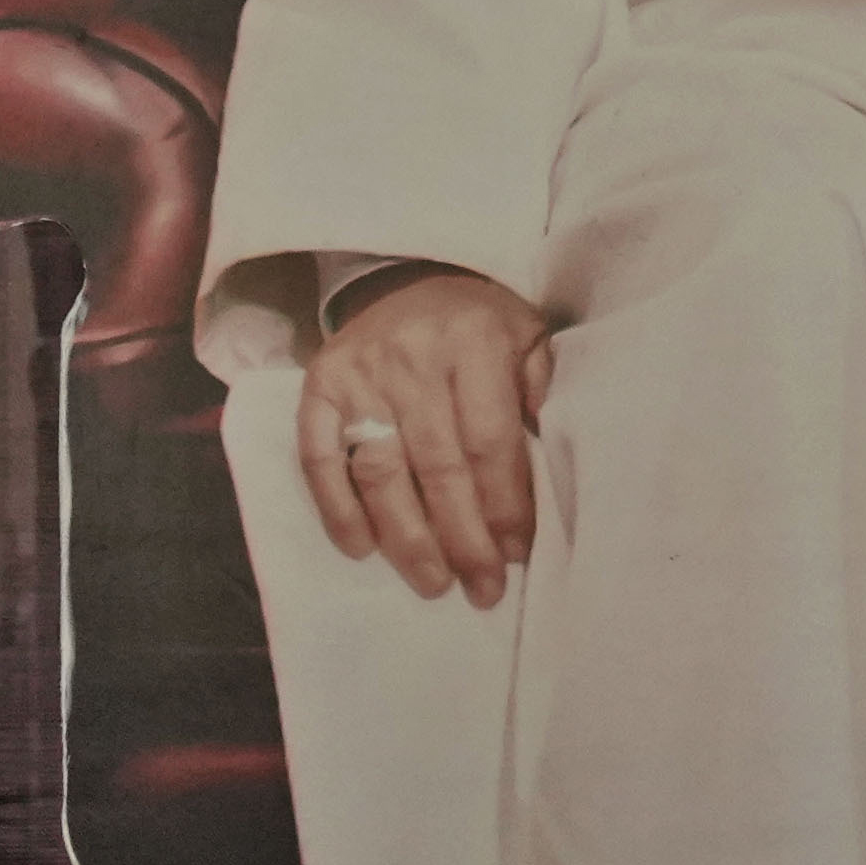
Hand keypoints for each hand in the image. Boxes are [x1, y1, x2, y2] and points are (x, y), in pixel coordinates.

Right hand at [295, 267, 553, 606]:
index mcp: (474, 342)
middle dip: (462, 538)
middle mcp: (411, 358)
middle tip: (481, 588)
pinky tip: (362, 549)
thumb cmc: (480, 324)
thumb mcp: (528, 337)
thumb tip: (548, 467)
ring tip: (432, 583)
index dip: (504, 505)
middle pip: (438, 468)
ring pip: (380, 472)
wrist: (407, 276)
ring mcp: (359, 375)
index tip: (517, 554)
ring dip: (406, 538)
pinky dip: (336, 508)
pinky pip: (318, 457)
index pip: (489, 442)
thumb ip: (541, 393)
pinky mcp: (317, 387)